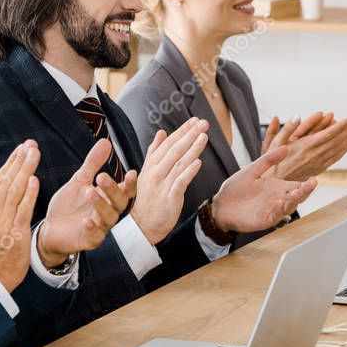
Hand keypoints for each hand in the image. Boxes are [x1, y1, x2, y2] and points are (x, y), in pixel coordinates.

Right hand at [0, 141, 39, 291]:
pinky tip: (34, 180)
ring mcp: (3, 222)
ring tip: (34, 154)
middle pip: (7, 181)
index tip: (21, 147)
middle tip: (31, 144)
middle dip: (19, 160)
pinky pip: (22, 210)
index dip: (11, 162)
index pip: (0, 179)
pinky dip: (28, 194)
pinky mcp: (15, 233)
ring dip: (25, 170)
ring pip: (14, 191)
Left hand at [37, 139, 138, 266]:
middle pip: (118, 202)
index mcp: (108, 198)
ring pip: (108, 218)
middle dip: (111, 190)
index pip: (124, 191)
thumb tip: (106, 142)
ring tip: (89, 193)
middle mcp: (107, 213)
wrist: (51, 228)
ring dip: (100, 205)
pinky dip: (92, 228)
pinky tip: (86, 220)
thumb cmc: (68, 205)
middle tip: (101, 177)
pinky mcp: (90, 240)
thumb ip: (92, 164)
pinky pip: (95, 236)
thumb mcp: (79, 181)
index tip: (131, 172)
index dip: (129, 183)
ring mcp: (100, 228)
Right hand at [131, 118, 208, 243]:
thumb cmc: (148, 199)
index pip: (168, 144)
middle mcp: (156, 173)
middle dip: (189, 135)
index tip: (194, 121)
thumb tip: (161, 132)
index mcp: (151, 165)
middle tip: (203, 123)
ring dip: (192, 149)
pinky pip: (180, 182)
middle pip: (175, 150)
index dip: (182, 131)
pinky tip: (198, 162)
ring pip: (179, 163)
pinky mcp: (170, 198)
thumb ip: (154, 152)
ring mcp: (162, 185)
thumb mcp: (147, 172)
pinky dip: (189, 172)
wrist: (142, 225)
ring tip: (204, 137)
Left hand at [211, 147, 316, 232]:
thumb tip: (285, 147)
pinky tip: (283, 203)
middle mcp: (277, 198)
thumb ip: (268, 160)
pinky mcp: (265, 220)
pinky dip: (281, 210)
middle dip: (305, 191)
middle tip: (312, 183)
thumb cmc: (235, 189)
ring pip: (289, 206)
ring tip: (299, 192)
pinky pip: (277, 215)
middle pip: (297, 196)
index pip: (296, 185)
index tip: (313, 178)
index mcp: (276, 186)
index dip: (306, 183)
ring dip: (295, 200)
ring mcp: (273, 210)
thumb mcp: (251, 170)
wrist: (220, 206)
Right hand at [263, 112, 346, 181]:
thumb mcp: (275, 142)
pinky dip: (343, 150)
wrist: (275, 181)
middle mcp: (313, 155)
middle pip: (336, 141)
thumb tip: (296, 116)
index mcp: (305, 146)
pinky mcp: (318, 168)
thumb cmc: (274, 161)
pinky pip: (334, 158)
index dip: (340, 126)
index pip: (327, 134)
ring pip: (337, 150)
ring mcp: (317, 163)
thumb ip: (287, 128)